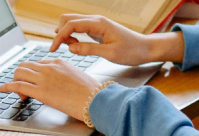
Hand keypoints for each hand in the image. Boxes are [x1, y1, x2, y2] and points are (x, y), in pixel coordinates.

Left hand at [0, 59, 100, 120]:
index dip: (33, 74)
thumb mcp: (78, 79)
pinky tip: (2, 89)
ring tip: (20, 94)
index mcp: (59, 62)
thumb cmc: (92, 94)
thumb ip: (65, 78)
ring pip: (19, 73)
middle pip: (25, 66)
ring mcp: (44, 78)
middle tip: (24, 90)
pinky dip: (6, 87)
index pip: (38, 64)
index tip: (34, 84)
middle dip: (21, 77)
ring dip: (15, 82)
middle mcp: (49, 67)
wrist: (96, 100)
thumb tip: (60, 87)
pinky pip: (17, 85)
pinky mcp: (40, 90)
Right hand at [51, 14, 184, 64]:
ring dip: (66, 34)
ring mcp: (96, 24)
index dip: (59, 36)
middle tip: (62, 49)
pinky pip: (79, 29)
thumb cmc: (132, 51)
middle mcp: (96, 20)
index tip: (53, 49)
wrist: (145, 49)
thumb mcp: (111, 53)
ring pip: (73, 23)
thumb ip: (90, 50)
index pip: (71, 25)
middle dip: (60, 33)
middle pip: (68, 19)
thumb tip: (71, 48)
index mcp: (99, 23)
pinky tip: (76, 46)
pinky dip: (73, 36)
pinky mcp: (97, 30)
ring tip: (72, 48)